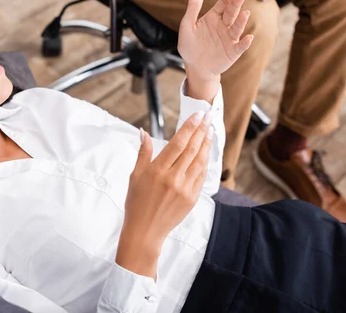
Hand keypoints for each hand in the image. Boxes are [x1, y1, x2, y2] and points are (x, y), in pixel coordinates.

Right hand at [116, 113, 212, 278]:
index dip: (189, 127)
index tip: (197, 115)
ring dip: (206, 144)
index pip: (178, 143)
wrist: (145, 231)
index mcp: (158, 170)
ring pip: (199, 161)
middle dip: (201, 131)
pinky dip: (205, 163)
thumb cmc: (136, 202)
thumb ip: (143, 153)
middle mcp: (173, 178)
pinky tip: (207, 153)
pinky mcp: (192, 198)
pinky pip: (201, 176)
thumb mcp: (135, 175)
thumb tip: (144, 133)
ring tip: (210, 131)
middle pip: (192, 149)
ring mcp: (185, 189)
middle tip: (207, 117)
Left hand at [177, 0, 253, 82]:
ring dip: (241, 21)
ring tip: (245, 13)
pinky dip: (245, 43)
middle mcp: (224, 25)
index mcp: (214, 16)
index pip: (225, 1)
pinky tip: (248, 37)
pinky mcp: (233, 52)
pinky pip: (240, 46)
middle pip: (232, 11)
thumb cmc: (190, 45)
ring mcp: (230, 38)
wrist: (194, 68)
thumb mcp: (187, 24)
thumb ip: (194, 5)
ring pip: (237, 27)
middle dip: (238, 1)